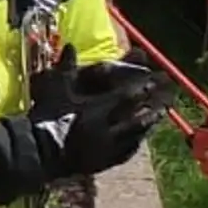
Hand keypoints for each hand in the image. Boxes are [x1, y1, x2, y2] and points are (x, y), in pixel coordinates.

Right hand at [0, 47, 176, 203]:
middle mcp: (110, 128)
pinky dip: (137, 141)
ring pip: (138, 134)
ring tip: (161, 114)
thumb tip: (70, 45)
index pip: (129, 95)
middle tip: (169, 97)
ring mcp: (109, 147)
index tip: (157, 78)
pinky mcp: (106, 162)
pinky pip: (128, 151)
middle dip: (157, 105)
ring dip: (151, 123)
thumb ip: (65, 66)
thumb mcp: (55, 87)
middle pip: (141, 116)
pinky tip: (142, 138)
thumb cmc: (47, 115)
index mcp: (99, 108)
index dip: (145, 86)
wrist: (38, 151)